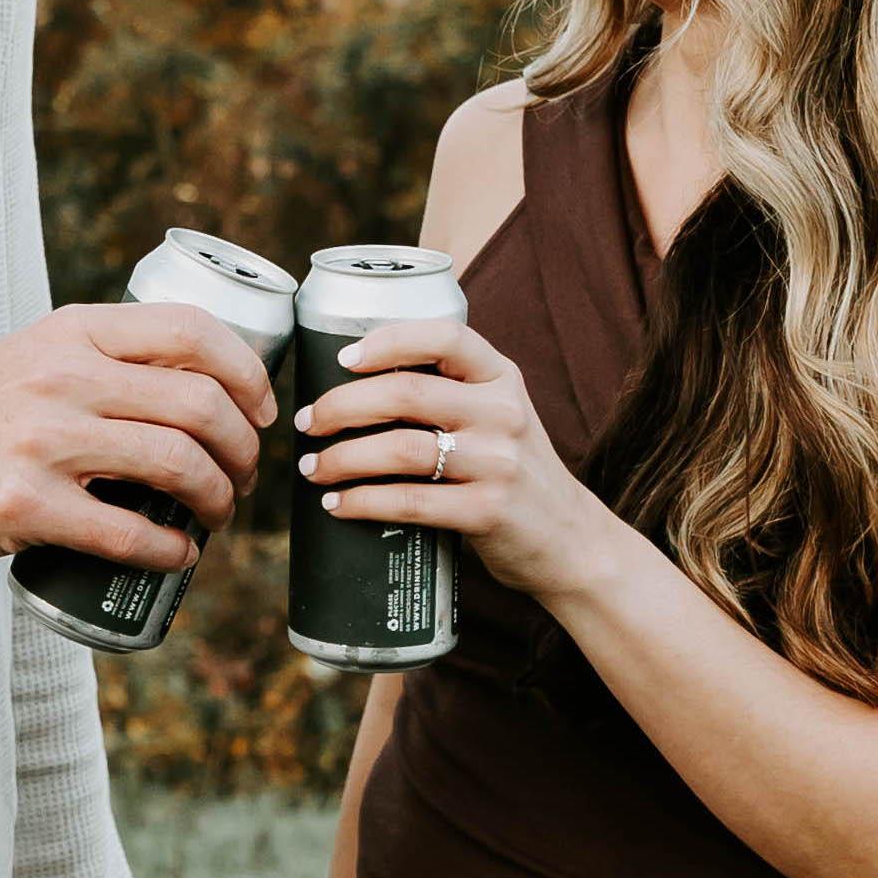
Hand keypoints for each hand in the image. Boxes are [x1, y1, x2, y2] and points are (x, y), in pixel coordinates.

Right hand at [0, 304, 274, 565]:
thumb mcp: (51, 351)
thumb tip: (222, 383)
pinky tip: (182, 552)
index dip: (247, 373)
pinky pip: (127, 531)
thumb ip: (120, 353)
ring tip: (218, 512)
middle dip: (243, 448)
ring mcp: (44, 441)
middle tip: (243, 474)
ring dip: (218, 497)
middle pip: (199, 405)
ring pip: (176, 464)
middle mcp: (64, 377)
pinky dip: (172, 548)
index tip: (261, 410)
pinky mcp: (28, 505)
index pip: (191, 331)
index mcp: (77, 329)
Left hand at [293, 319, 621, 603]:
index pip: (446, 337)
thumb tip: (352, 384)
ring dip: (342, 458)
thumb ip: (451, 393)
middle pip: (406, 394)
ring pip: (400, 449)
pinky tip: (338, 505)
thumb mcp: (499, 416)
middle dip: (341, 407)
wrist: (570, 540)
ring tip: (313, 468)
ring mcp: (499, 463)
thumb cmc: (513, 471)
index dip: (389, 341)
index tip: (343, 358)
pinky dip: (363, 502)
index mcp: (503, 377)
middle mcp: (505, 412)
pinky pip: (409, 502)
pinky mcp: (488, 511)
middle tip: (308, 423)